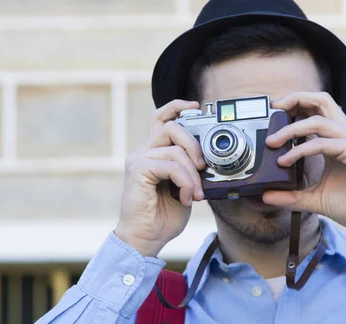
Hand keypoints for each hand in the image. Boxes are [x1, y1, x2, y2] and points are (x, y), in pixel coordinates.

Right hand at [115, 100, 205, 256]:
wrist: (145, 240)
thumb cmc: (163, 217)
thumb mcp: (184, 187)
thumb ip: (189, 169)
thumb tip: (207, 158)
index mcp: (152, 152)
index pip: (160, 117)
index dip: (177, 107)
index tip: (195, 107)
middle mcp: (142, 151)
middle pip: (171, 127)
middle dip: (194, 145)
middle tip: (204, 168)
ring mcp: (138, 159)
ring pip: (175, 149)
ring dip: (193, 173)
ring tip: (195, 193)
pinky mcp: (138, 170)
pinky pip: (171, 165)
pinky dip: (185, 182)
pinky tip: (186, 198)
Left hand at [263, 92, 345, 249]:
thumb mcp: (314, 199)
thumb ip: (291, 195)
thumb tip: (265, 195)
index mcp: (338, 139)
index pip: (317, 110)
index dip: (296, 105)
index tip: (274, 113)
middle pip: (322, 100)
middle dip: (295, 99)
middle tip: (273, 110)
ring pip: (318, 120)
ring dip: (290, 129)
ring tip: (272, 142)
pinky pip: (322, 143)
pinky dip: (300, 150)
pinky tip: (285, 161)